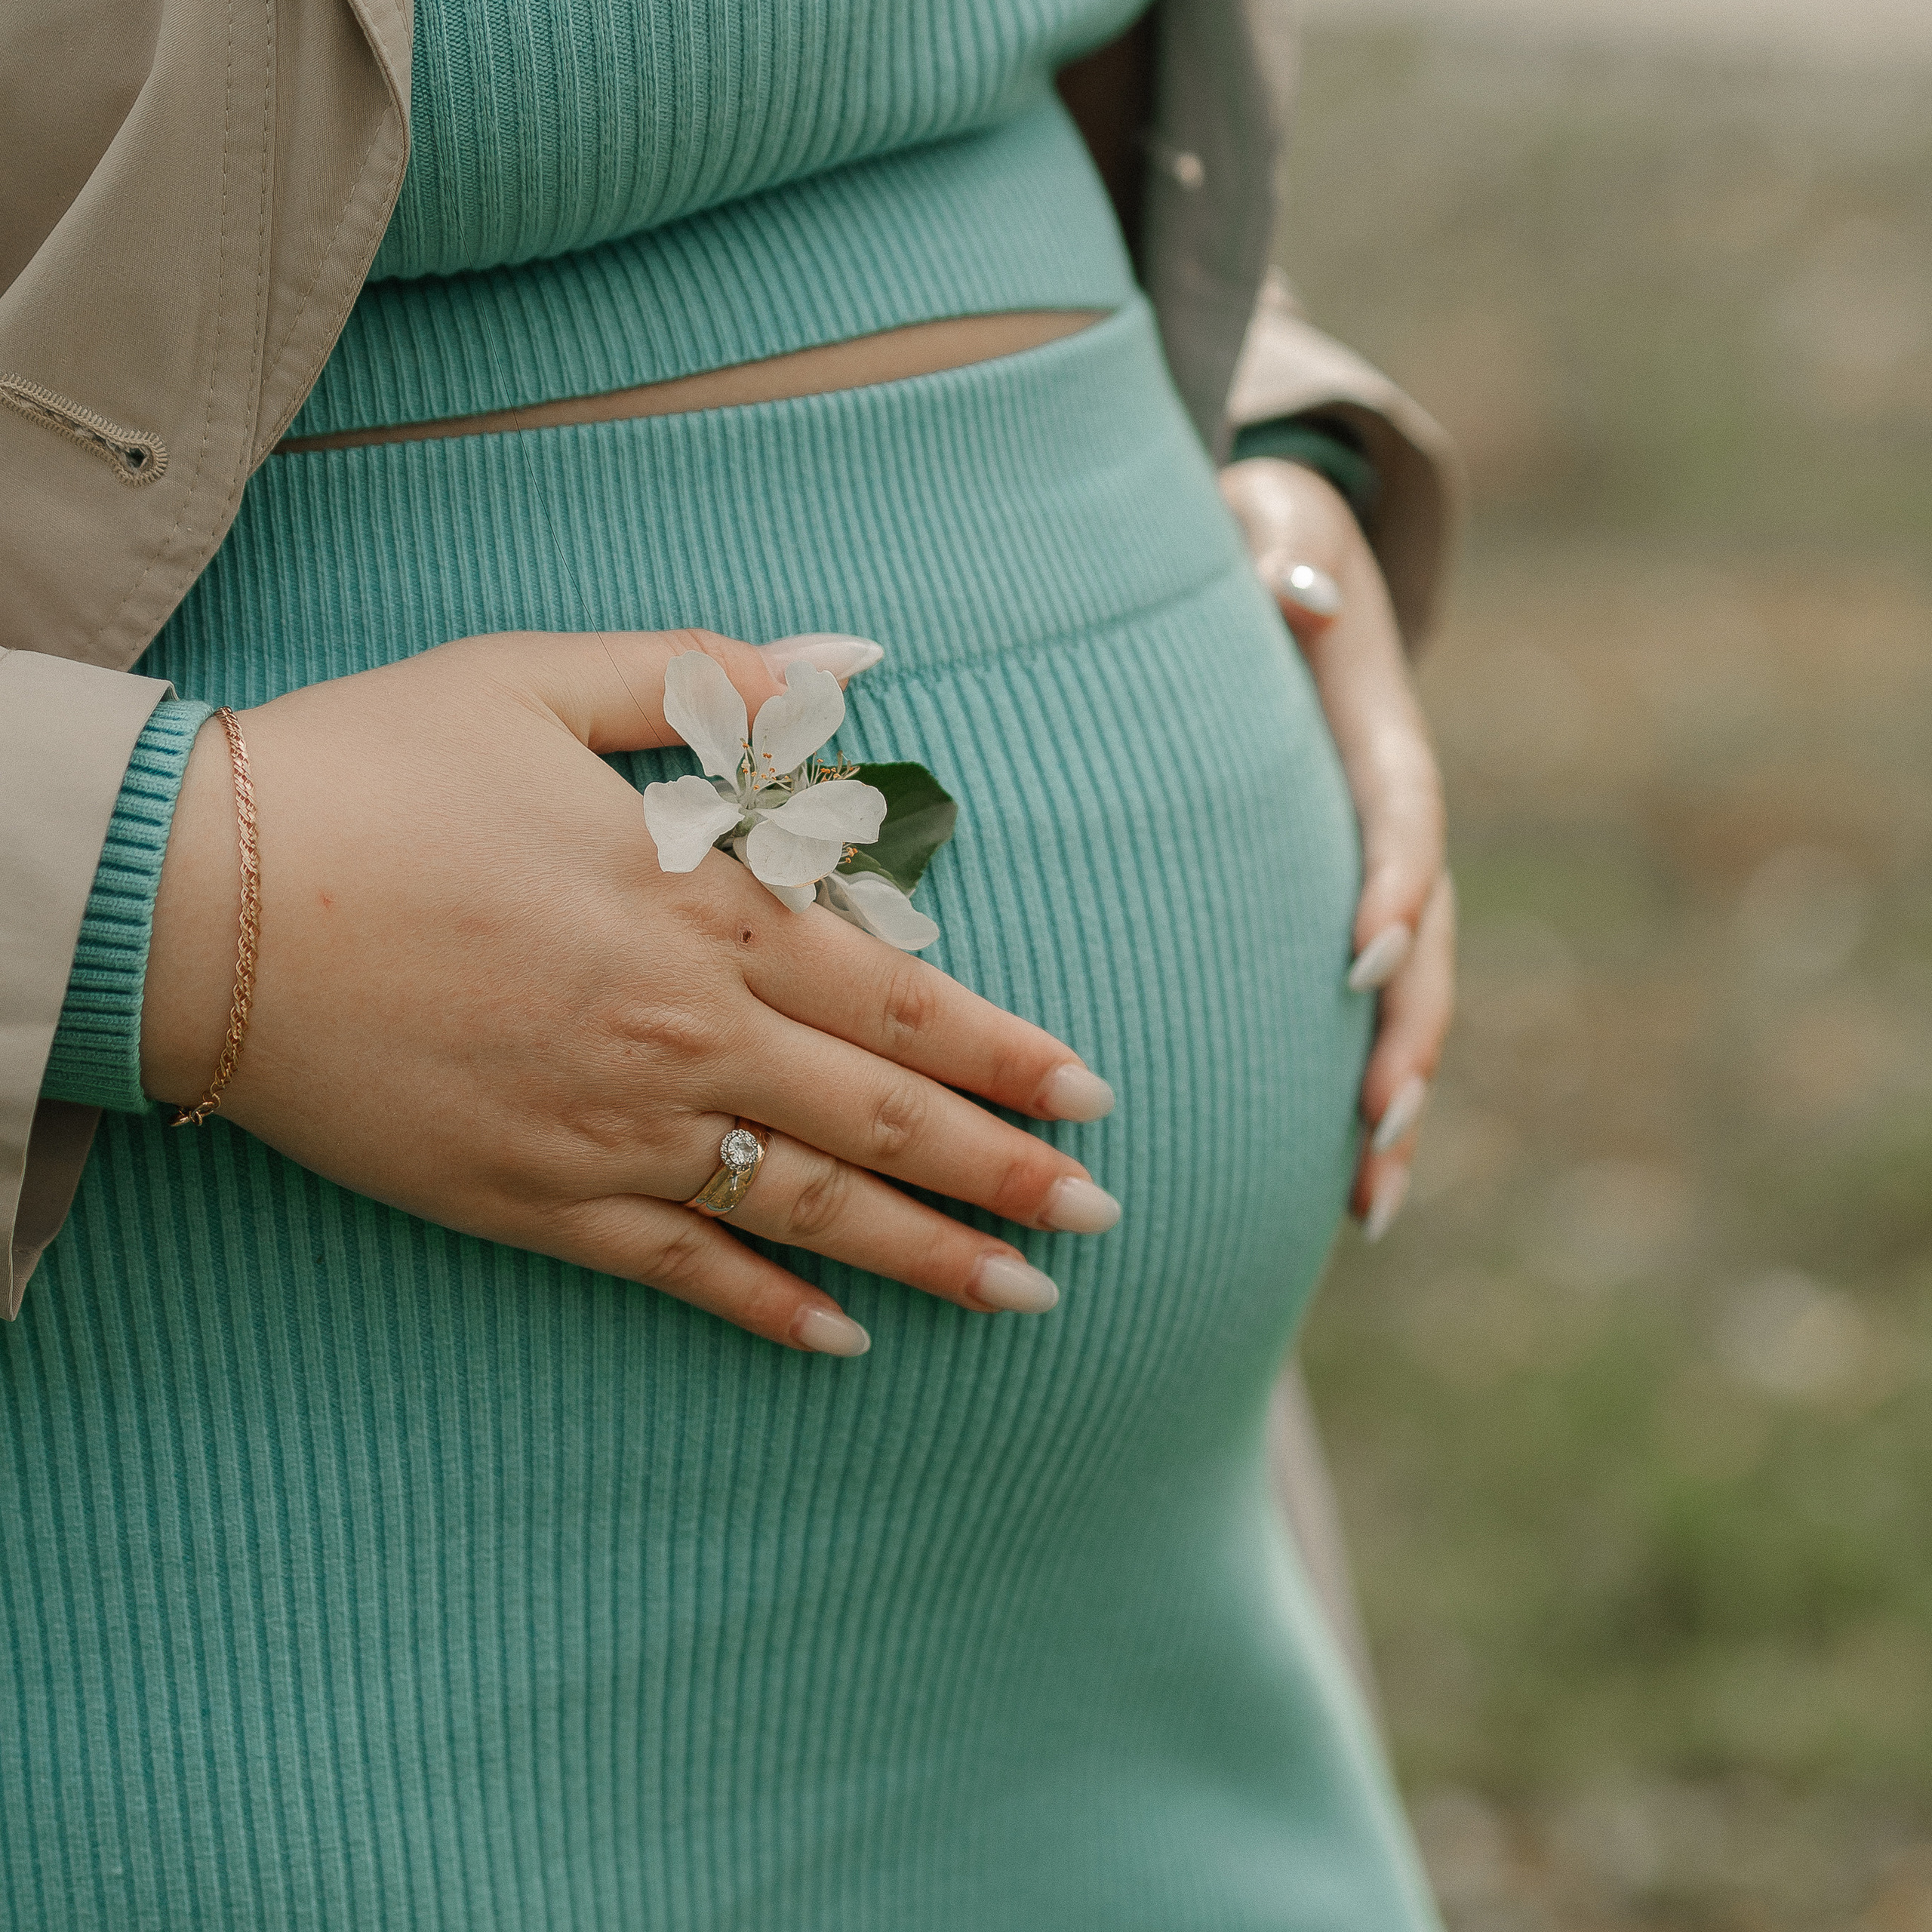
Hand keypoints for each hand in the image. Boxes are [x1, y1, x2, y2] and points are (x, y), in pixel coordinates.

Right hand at [143, 630, 1120, 1354]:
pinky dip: (766, 1310)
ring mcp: (613, 1130)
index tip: (1092, 1097)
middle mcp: (684, 1033)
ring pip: (808, 1210)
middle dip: (1005, 1171)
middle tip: (1099, 1216)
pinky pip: (678, 1270)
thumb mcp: (541, 679)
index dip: (1005, 1054)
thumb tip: (834, 670)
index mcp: (701, 908)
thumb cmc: (374, 773)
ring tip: (1026, 1296)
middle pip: (882, 1120)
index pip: (900, 998)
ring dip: (928, 1254)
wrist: (200, 901)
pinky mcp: (532, 1200)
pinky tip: (842, 1342)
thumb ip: (701, 682)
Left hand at [1219, 456, 1455, 1240]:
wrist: (1284, 570)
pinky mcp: (1338, 918)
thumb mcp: (1270, 527)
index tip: (1361, 962)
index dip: (1394, 888)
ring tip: (1376, 1202)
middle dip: (1408, 1033)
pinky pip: (1361, 1016)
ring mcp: (1372, 878)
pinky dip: (1360, 1100)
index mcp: (1378, 733)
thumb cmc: (1261, 550)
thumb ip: (1284, 556)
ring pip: (1408, 1002)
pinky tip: (1350, 1192)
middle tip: (1379, 1122)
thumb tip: (1304, 598)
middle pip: (1426, 939)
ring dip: (1398, 1100)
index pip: (1400, 816)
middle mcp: (1390, 820)